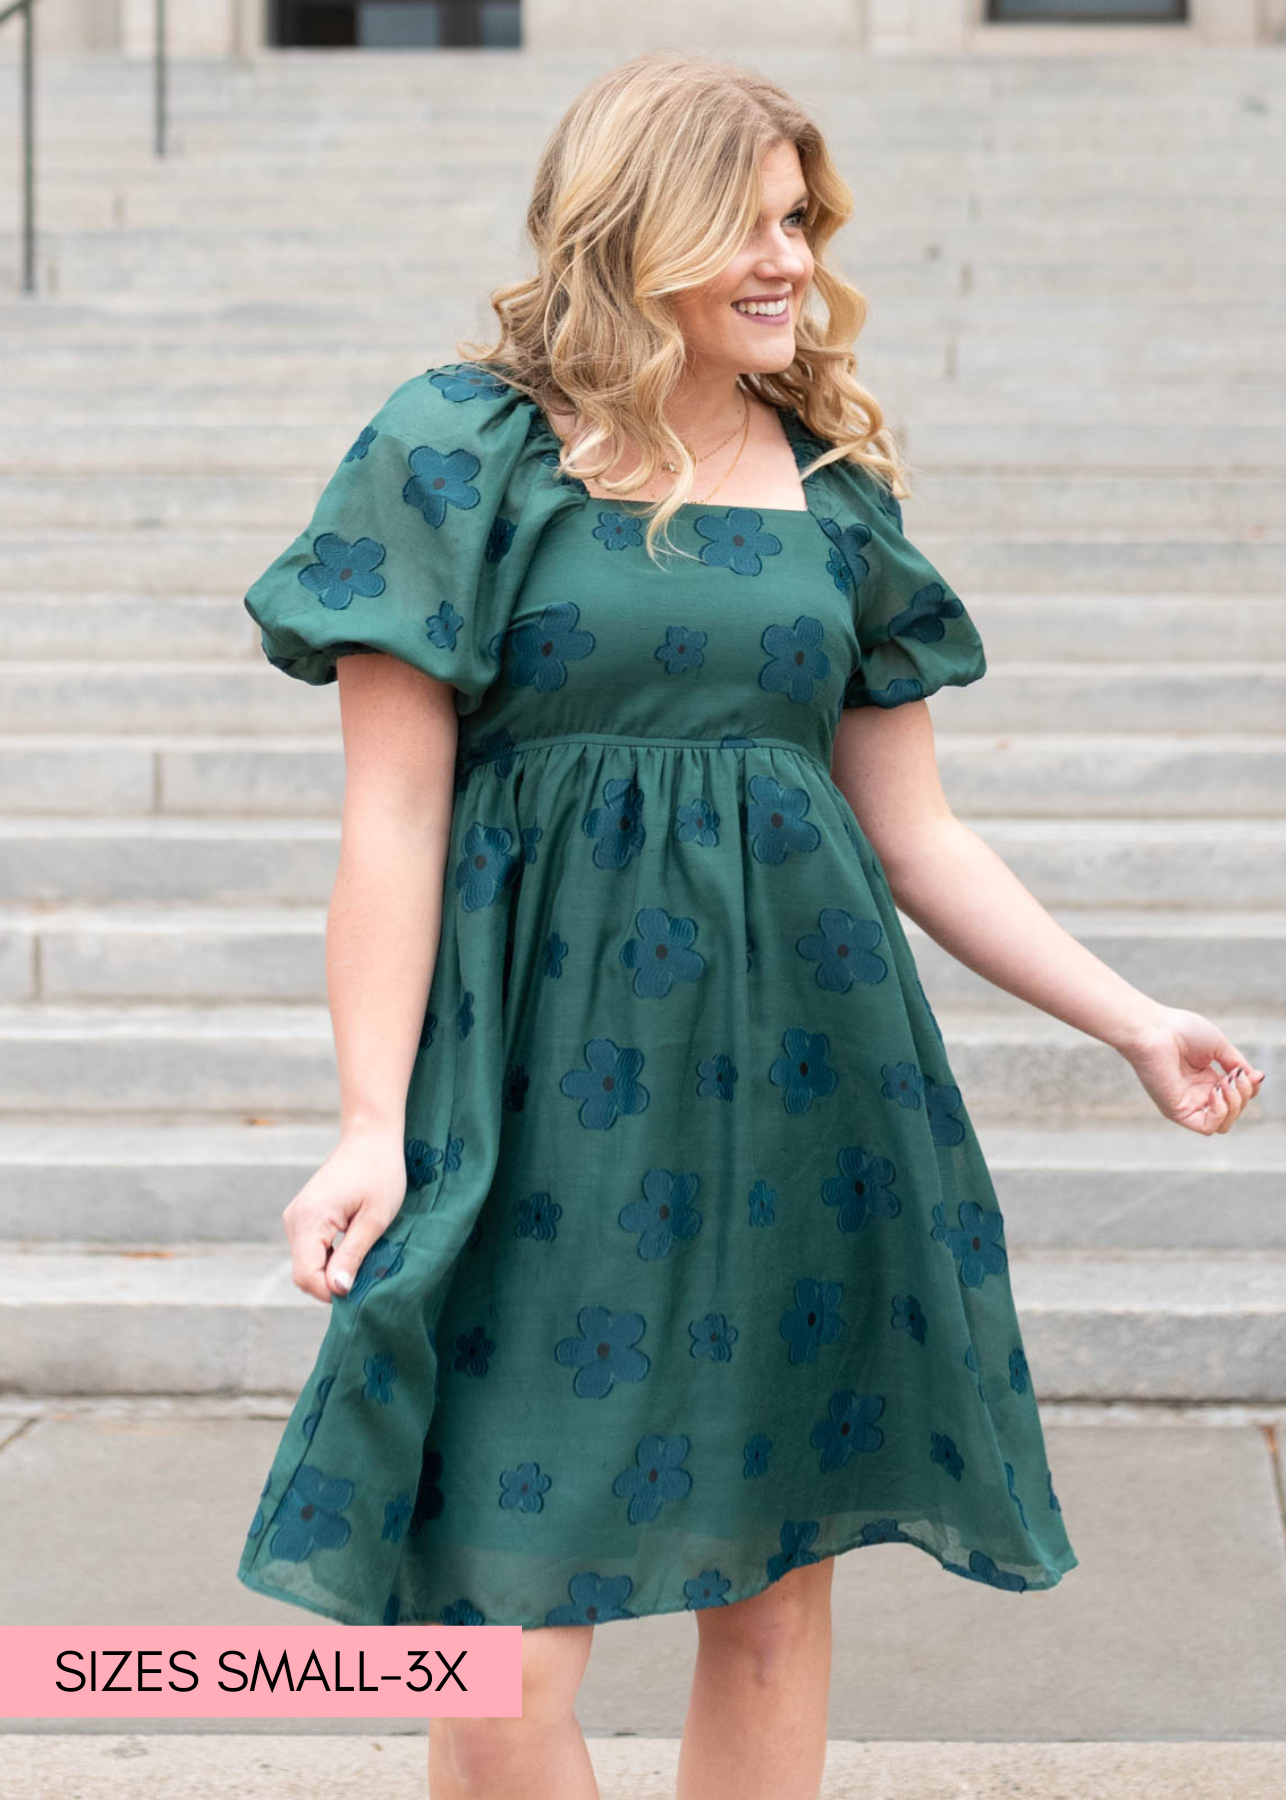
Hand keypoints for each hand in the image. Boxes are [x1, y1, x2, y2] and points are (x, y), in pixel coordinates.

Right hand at [281, 1123, 407, 1302]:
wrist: (370, 1137)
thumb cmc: (380, 1173)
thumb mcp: (375, 1218)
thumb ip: (353, 1255)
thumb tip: (337, 1290)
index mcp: (311, 1219)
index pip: (306, 1276)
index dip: (331, 1291)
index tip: (361, 1286)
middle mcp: (295, 1219)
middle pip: (303, 1273)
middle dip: (332, 1282)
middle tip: (366, 1271)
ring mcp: (296, 1217)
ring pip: (307, 1263)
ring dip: (332, 1269)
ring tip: (363, 1254)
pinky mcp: (302, 1216)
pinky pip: (310, 1249)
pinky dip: (329, 1257)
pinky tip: (353, 1246)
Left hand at [1123, 1006, 1264, 1134]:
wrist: (1153, 1030)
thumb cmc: (1180, 1031)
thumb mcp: (1219, 1046)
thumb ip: (1237, 1065)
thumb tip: (1257, 1078)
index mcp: (1206, 1079)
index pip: (1237, 1097)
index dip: (1250, 1089)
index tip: (1252, 1074)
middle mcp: (1197, 1094)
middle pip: (1233, 1111)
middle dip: (1244, 1095)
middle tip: (1234, 1076)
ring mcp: (1187, 1104)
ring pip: (1224, 1124)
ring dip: (1235, 1105)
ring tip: (1225, 1082)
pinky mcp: (1177, 1111)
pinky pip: (1207, 1127)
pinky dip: (1220, 1113)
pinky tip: (1215, 1092)